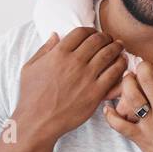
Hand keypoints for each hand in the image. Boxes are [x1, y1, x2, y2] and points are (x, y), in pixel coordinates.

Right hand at [15, 27, 126, 143]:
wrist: (38, 121)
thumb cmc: (31, 96)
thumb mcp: (30, 67)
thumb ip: (44, 49)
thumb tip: (55, 34)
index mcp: (58, 53)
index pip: (81, 32)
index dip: (91, 30)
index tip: (94, 34)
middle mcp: (74, 62)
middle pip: (97, 40)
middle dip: (106, 37)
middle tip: (110, 39)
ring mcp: (86, 77)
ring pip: (109, 54)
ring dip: (117, 47)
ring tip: (119, 47)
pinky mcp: (96, 93)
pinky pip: (114, 74)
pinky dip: (121, 65)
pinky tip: (122, 62)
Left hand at [103, 50, 152, 151]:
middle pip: (146, 79)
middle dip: (142, 66)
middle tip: (140, 63)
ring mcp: (150, 124)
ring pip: (131, 97)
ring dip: (126, 84)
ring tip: (127, 79)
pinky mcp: (141, 139)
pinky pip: (120, 126)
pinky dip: (110, 116)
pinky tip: (107, 108)